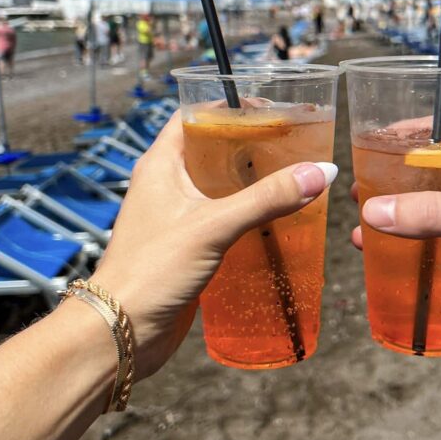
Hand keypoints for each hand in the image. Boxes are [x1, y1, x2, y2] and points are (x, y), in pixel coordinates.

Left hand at [93, 111, 335, 379]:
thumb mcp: (213, 226)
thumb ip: (267, 198)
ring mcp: (177, 216)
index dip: (230, 107)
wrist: (121, 332)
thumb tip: (319, 171)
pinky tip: (280, 221)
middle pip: (214, 149)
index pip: (195, 116)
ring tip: (294, 177)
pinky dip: (250, 215)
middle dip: (252, 144)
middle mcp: (167, 184)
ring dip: (254, 182)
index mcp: (161, 164)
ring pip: (222, 186)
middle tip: (294, 142)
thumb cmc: (150, 270)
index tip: (271, 107)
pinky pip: (224, 219)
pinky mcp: (189, 246)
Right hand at [352, 131, 440, 361]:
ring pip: (438, 220)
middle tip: (359, 195)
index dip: (408, 135)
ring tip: (364, 235)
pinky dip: (421, 261)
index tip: (370, 143)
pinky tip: (393, 267)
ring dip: (404, 227)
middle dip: (397, 187)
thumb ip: (437, 213)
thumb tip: (374, 212)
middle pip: (436, 178)